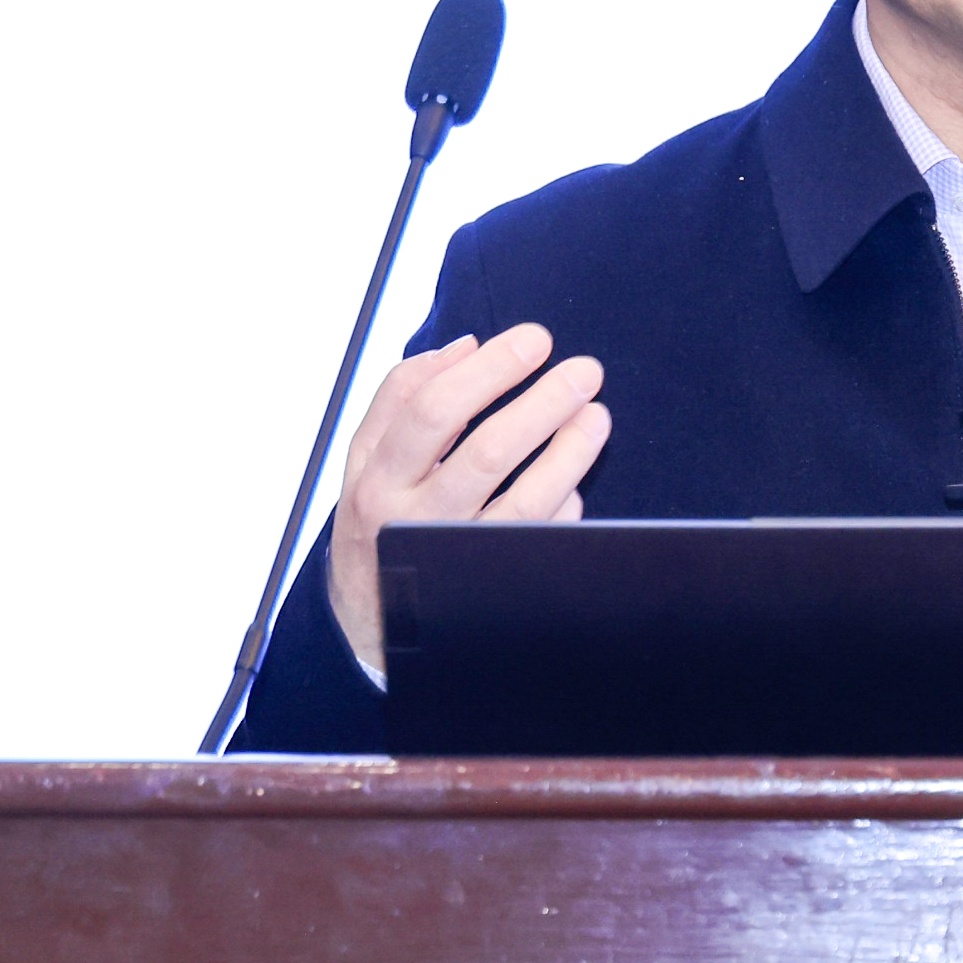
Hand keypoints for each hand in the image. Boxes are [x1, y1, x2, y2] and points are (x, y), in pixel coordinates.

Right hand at [324, 323, 609, 680]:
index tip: (535, 340)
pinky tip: (576, 478)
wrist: (368, 621)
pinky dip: (563, 505)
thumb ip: (400, 396)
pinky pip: (539, 541)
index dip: (490, 370)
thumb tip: (465, 345)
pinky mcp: (491, 585)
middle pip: (488, 453)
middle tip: (584, 371)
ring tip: (597, 416)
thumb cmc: (375, 519)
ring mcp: (456, 558)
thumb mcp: (365, 458)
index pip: (434, 409)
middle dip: (543, 405)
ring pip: (525, 504)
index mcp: (379, 477)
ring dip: (569, 454)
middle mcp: (415, 520)